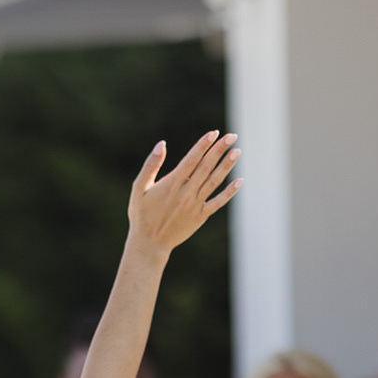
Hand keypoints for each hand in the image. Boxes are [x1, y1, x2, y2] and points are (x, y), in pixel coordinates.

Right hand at [126, 132, 241, 259]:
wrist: (148, 244)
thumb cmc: (141, 215)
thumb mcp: (138, 188)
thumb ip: (150, 165)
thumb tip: (161, 144)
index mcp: (171, 184)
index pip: (191, 160)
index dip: (203, 145)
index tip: (213, 133)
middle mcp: (185, 193)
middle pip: (206, 167)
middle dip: (219, 150)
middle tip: (231, 136)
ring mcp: (194, 205)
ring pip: (214, 181)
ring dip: (226, 166)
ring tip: (237, 151)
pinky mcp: (200, 217)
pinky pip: (217, 202)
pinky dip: (229, 192)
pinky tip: (239, 181)